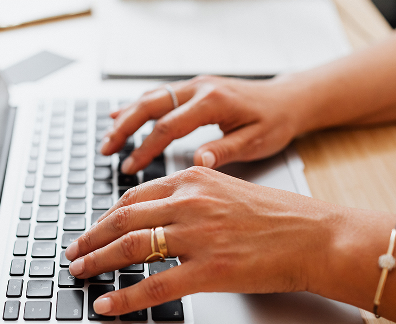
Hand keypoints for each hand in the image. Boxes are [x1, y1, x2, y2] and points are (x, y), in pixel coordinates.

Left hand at [63, 167, 339, 315]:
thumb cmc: (280, 217)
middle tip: (74, 253)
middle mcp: (191, 203)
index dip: (106, 217)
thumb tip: (164, 209)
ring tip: (81, 273)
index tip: (92, 230)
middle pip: (124, 219)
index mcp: (194, 181)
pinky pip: (156, 285)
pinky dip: (126, 296)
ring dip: (99, 261)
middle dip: (92, 238)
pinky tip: (109, 303)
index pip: (134, 197)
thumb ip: (194, 195)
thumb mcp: (229, 190)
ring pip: (132, 247)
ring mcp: (199, 236)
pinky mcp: (210, 269)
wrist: (317, 236)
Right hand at [101, 75, 303, 174]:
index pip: (169, 126)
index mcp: (213, 101)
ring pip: (151, 97)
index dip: (146, 148)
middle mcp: (200, 87)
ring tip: (108, 139)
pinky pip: (160, 96)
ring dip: (127, 117)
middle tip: (106, 150)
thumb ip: (225, 150)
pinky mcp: (194, 89)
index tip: (131, 167)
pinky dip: (138, 107)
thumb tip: (198, 162)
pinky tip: (121, 116)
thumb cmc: (275, 122)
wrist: (288, 100)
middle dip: (125, 128)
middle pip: (150, 105)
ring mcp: (195, 85)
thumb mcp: (256, 141)